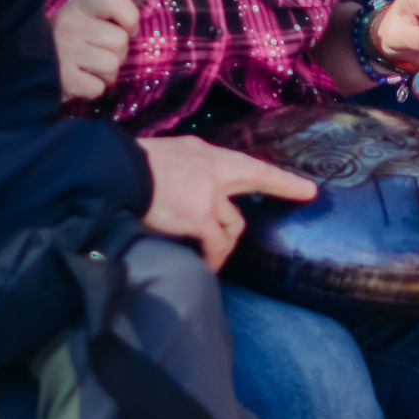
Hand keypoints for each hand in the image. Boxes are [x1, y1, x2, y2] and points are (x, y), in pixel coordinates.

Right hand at [53, 0, 141, 102]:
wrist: (26, 67)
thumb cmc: (65, 43)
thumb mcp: (82, 20)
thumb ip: (108, 18)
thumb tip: (133, 32)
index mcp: (77, 7)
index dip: (129, 16)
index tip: (125, 28)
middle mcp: (70, 26)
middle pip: (120, 41)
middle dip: (116, 53)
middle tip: (97, 54)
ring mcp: (65, 53)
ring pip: (112, 66)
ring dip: (106, 74)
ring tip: (88, 69)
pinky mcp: (65, 80)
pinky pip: (99, 88)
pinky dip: (93, 89)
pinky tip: (79, 81)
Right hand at [138, 134, 317, 270]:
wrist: (112, 171)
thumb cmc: (128, 166)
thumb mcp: (164, 157)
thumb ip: (184, 170)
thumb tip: (188, 187)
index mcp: (201, 153)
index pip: (243, 161)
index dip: (273, 172)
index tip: (301, 178)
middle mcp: (212, 168)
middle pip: (256, 175)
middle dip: (284, 184)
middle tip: (306, 192)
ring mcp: (209, 192)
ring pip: (231, 223)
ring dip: (224, 242)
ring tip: (213, 255)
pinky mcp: (199, 215)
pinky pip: (215, 243)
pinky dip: (212, 257)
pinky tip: (208, 265)